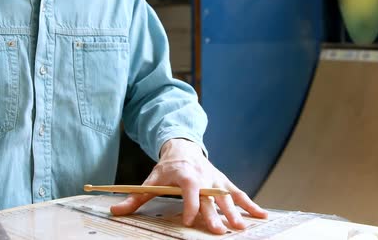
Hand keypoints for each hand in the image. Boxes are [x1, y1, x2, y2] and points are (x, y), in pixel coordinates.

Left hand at [110, 139, 266, 233]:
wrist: (183, 146)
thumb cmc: (167, 167)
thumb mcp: (150, 179)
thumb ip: (135, 197)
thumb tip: (115, 211)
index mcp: (185, 175)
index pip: (189, 191)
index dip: (189, 206)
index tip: (188, 220)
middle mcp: (204, 176)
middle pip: (210, 197)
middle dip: (216, 214)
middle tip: (220, 231)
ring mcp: (216, 179)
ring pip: (228, 196)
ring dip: (236, 212)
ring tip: (241, 227)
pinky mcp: (224, 181)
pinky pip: (239, 193)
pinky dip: (251, 204)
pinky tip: (262, 215)